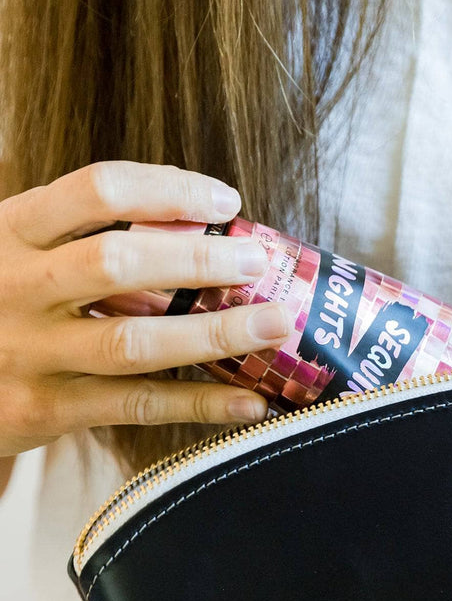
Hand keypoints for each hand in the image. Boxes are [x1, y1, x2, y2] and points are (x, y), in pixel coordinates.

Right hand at [0, 160, 292, 456]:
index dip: (170, 190)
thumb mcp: (19, 255)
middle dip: (199, 260)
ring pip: (134, 342)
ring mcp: (29, 351)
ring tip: (275, 326)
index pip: (97, 190)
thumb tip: (203, 235)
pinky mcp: (44, 409)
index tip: (226, 202)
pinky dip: (199, 403)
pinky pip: (136, 404)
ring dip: (215, 334)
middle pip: (117, 262)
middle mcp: (15, 286)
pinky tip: (249, 400)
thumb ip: (84, 240)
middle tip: (259, 262)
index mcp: (11, 231)